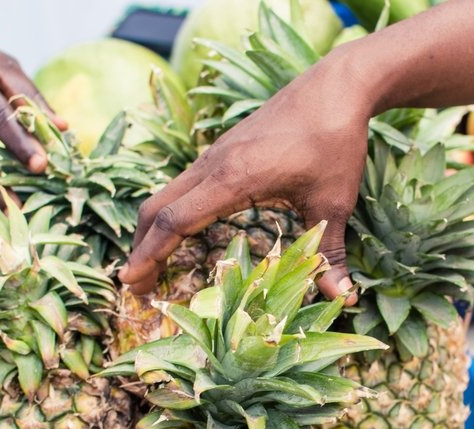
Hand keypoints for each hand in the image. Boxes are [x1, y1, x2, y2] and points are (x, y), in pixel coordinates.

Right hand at [118, 59, 371, 302]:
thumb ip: (330, 252)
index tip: (130, 283)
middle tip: (138, 288)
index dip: (150, 256)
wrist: (337, 85)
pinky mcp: (224, 150)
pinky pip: (183, 185)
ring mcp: (215, 155)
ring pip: (166, 194)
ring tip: (152, 265)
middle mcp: (213, 165)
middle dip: (141, 249)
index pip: (174, 222)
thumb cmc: (334, 141)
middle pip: (156, 209)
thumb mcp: (334, 202)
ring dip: (152, 230)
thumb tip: (343, 298)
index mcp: (232, 179)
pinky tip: (182, 231)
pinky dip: (171, 212)